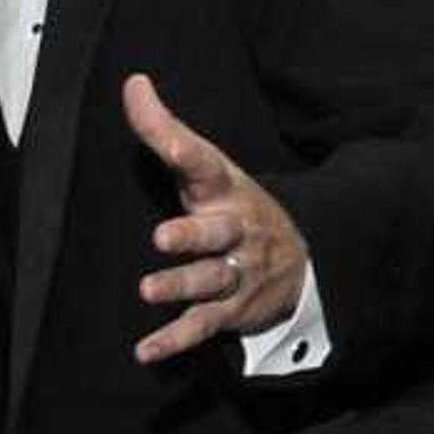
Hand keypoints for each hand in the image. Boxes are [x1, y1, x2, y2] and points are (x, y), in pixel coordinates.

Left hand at [125, 71, 305, 364]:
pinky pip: (202, 325)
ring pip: (211, 279)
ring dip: (181, 285)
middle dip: (193, 234)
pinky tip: (146, 351)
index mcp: (225, 191)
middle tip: (162, 237)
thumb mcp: (209, 167)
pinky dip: (175, 340)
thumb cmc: (234, 206)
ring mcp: (236, 271)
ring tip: (148, 290)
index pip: (204, 164)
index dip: (182, 150)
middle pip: (218, 231)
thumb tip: (133, 82)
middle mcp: (234, 230)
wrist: (301, 259)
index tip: (163, 144)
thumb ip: (166, 131)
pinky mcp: (231, 309)